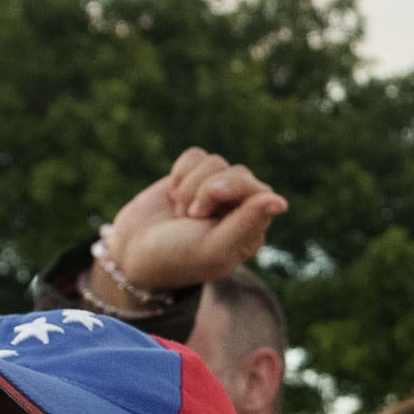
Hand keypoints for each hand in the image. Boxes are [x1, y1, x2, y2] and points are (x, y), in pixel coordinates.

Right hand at [100, 147, 286, 301]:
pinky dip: (180, 172)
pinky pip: (195, 155)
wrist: (132, 253)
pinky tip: (172, 194)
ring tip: (181, 212)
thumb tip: (280, 202)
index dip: (231, 191)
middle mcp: (238, 207)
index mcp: (251, 228)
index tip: (200, 213)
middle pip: (238, 172)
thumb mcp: (213, 249)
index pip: (259, 191)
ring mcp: (215, 189)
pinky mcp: (192, 175)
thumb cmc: (177, 258)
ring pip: (215, 162)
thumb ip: (247, 224)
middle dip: (206, 189)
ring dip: (190, 186)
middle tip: (190, 215)